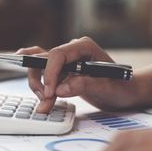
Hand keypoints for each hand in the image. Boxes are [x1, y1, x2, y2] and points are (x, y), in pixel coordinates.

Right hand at [17, 37, 140, 112]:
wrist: (125, 93)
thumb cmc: (121, 88)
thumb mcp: (107, 89)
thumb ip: (85, 85)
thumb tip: (60, 88)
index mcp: (84, 47)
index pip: (58, 55)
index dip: (50, 73)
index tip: (50, 93)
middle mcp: (72, 49)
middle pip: (44, 59)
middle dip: (41, 80)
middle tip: (46, 100)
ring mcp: (66, 59)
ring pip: (40, 66)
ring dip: (38, 84)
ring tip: (45, 103)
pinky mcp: (62, 70)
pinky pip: (42, 70)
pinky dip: (37, 81)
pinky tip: (26, 76)